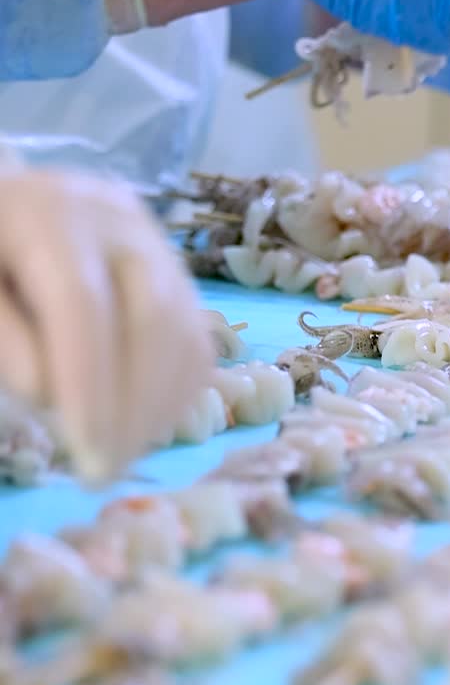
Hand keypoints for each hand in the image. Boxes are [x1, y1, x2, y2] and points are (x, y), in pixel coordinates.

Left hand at [0, 171, 213, 483]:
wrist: (5, 227)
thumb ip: (3, 338)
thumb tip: (53, 399)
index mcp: (52, 213)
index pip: (83, 303)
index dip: (88, 382)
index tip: (82, 451)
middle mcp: (120, 221)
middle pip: (152, 317)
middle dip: (133, 405)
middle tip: (104, 471)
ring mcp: (159, 248)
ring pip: (186, 333)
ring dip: (158, 408)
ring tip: (118, 457)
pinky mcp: (180, 279)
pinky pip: (196, 343)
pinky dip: (175, 395)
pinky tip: (140, 427)